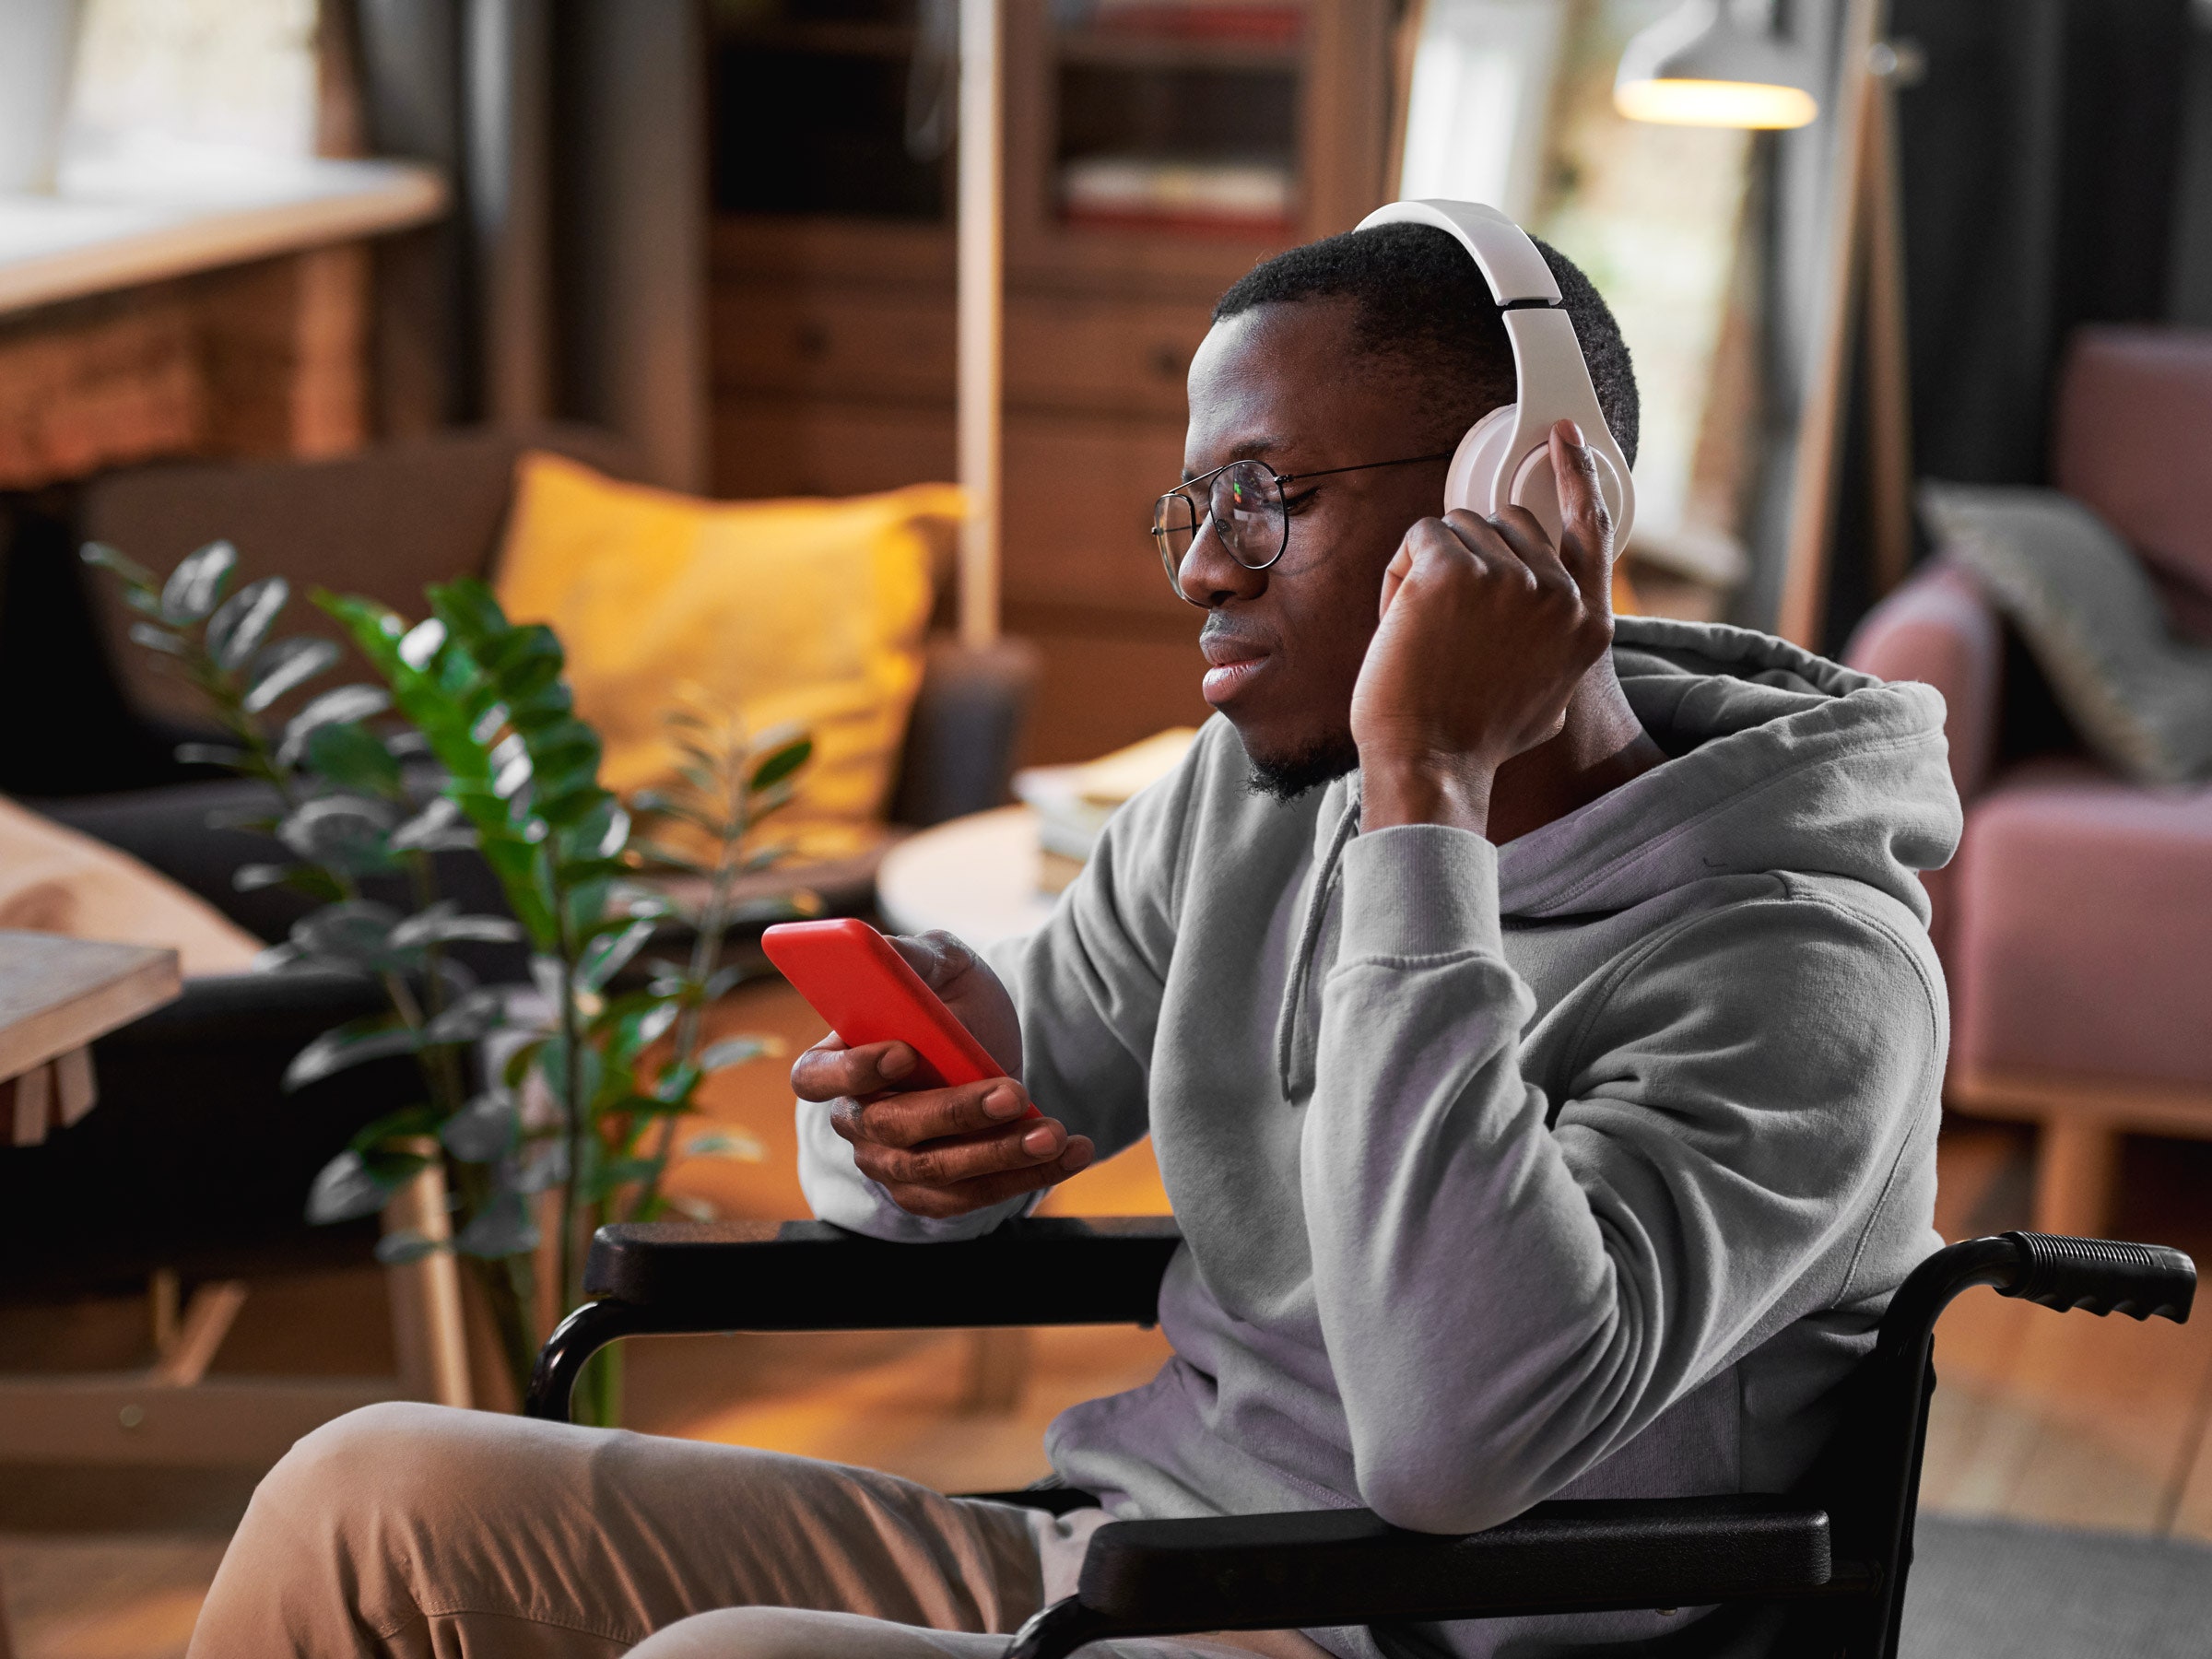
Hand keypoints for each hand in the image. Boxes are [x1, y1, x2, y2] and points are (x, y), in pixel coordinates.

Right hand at [789, 929, 1094, 1218]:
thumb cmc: (954, 1001)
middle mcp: (858, 1118)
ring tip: (1052, 1133)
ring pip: (933, 1173)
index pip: (815, 1077)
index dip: (853, 1070)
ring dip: (998, 1155)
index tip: (905, 1050)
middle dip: (954, 1113)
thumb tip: (878, 948)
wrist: (996, 1048)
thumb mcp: (942, 964)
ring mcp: (891, 1163)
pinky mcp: (933, 1194)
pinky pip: (971, 1199)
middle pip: (888, 1129)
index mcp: (840, 1058)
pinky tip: (1069, 1152)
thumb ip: (913, 955)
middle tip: (1013, 1092)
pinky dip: (1024, 1179)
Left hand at [1351, 420, 1615, 833]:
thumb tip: (1544, 610)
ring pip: (1458, 528)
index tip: (1564, 437)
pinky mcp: (1454, 569)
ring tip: (1427, 635)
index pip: (1591, 528)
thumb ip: (1555, 641)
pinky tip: (1403, 623)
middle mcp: (1560, 594)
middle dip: (1472, 558)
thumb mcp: (1549, 694)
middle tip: (1449, 625)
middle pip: (1508, 524)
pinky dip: (1400, 576)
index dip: (1577, 477)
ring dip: (1430, 572)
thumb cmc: (1474, 738)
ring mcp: (1510, 577)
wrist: (1431, 763)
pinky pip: (1421, 537)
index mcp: (1589, 623)